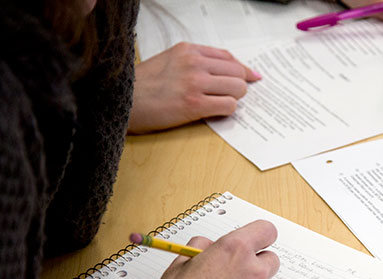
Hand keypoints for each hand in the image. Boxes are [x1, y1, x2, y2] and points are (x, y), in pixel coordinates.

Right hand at [129, 42, 260, 133]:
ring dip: (234, 98)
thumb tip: (223, 72)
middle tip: (232, 95)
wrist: (120, 101)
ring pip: (238, 88)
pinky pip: (228, 106)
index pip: (228, 57)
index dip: (242, 69)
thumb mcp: (168, 61)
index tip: (251, 76)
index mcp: (188, 50)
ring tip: (219, 103)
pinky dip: (227, 110)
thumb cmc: (142, 86)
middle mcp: (194, 63)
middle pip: (237, 72)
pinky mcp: (195, 104)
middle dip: (239, 85)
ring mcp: (195, 83)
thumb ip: (194, 63)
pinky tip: (215, 112)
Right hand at [154, 220, 279, 278]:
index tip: (252, 240)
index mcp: (235, 249)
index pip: (267, 230)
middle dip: (256, 261)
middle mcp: (252, 270)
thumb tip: (211, 246)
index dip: (259, 235)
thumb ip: (202, 246)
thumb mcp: (182, 260)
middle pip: (271, 258)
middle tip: (233, 268)